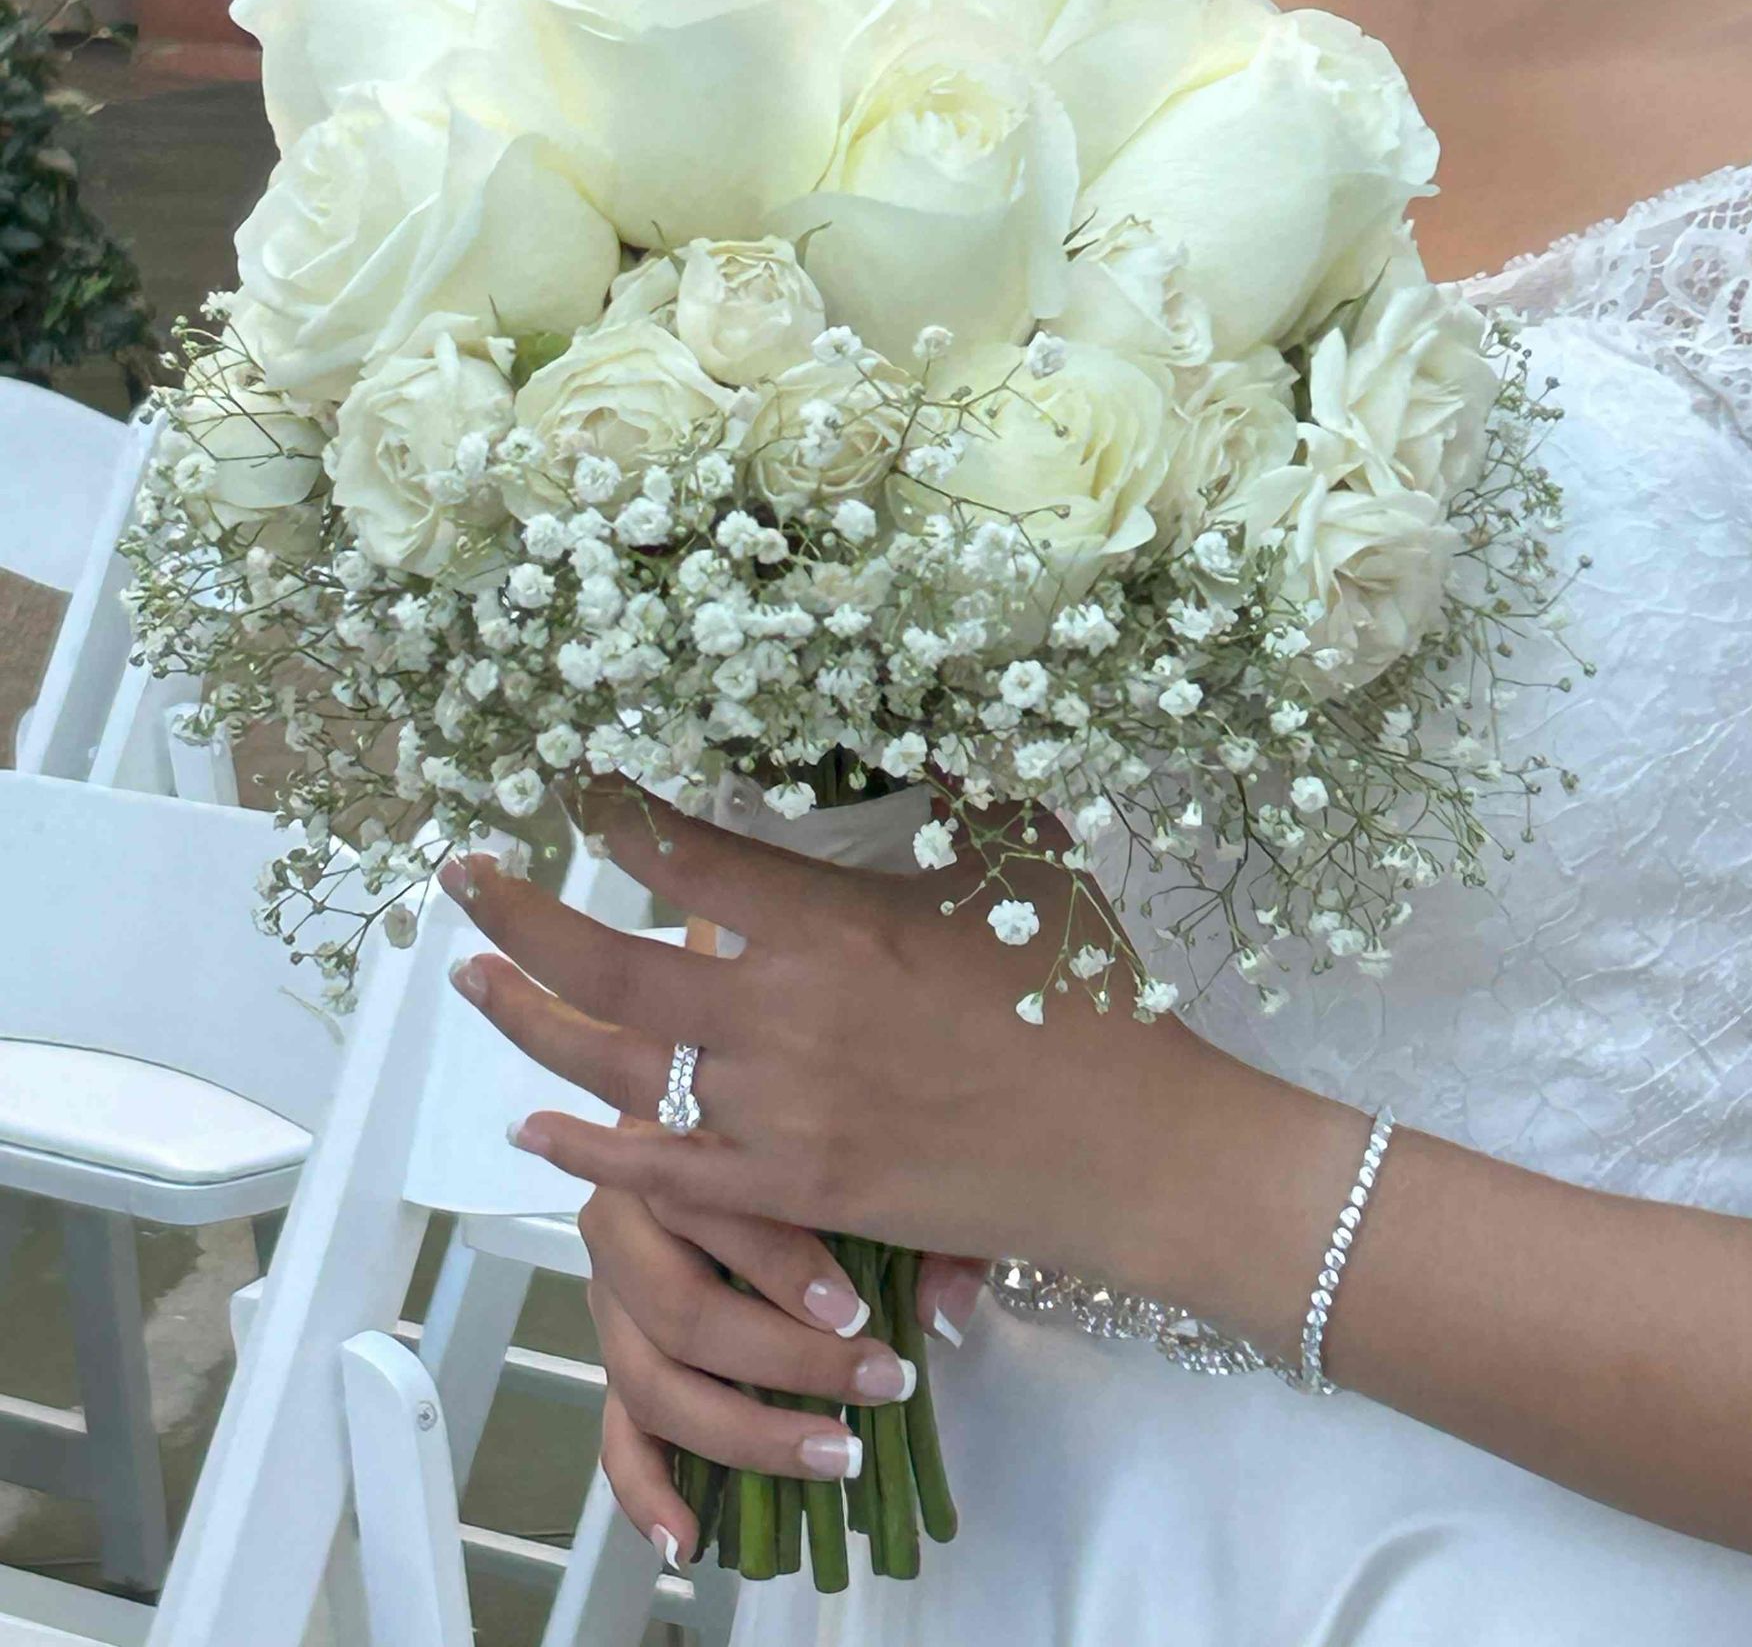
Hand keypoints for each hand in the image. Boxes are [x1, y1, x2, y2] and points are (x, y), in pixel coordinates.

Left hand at [439, 785, 1221, 1290]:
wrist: (1130, 1150)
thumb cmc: (1085, 998)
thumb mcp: (1025, 864)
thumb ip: (957, 795)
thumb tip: (926, 722)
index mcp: (835, 922)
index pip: (687, 855)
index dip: (611, 814)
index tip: (566, 783)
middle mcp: (784, 1014)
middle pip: (612, 964)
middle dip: (520, 915)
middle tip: (457, 876)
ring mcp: (781, 1114)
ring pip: (619, 1067)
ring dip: (531, 1020)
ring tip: (472, 978)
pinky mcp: (796, 1193)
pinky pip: (664, 1172)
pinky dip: (590, 1146)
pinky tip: (534, 1124)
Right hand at [573, 1155, 986, 1564]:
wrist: (722, 1124)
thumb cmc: (800, 1141)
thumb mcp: (858, 1155)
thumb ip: (909, 1216)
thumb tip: (943, 1310)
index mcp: (671, 1151)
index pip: (713, 1208)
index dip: (783, 1265)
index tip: (857, 1312)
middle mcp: (622, 1224)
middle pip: (681, 1308)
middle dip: (784, 1359)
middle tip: (876, 1381)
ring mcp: (611, 1300)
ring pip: (651, 1381)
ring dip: (745, 1434)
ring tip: (835, 1457)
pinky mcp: (612, 1363)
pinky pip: (615, 1436)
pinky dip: (647, 1493)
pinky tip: (693, 1540)